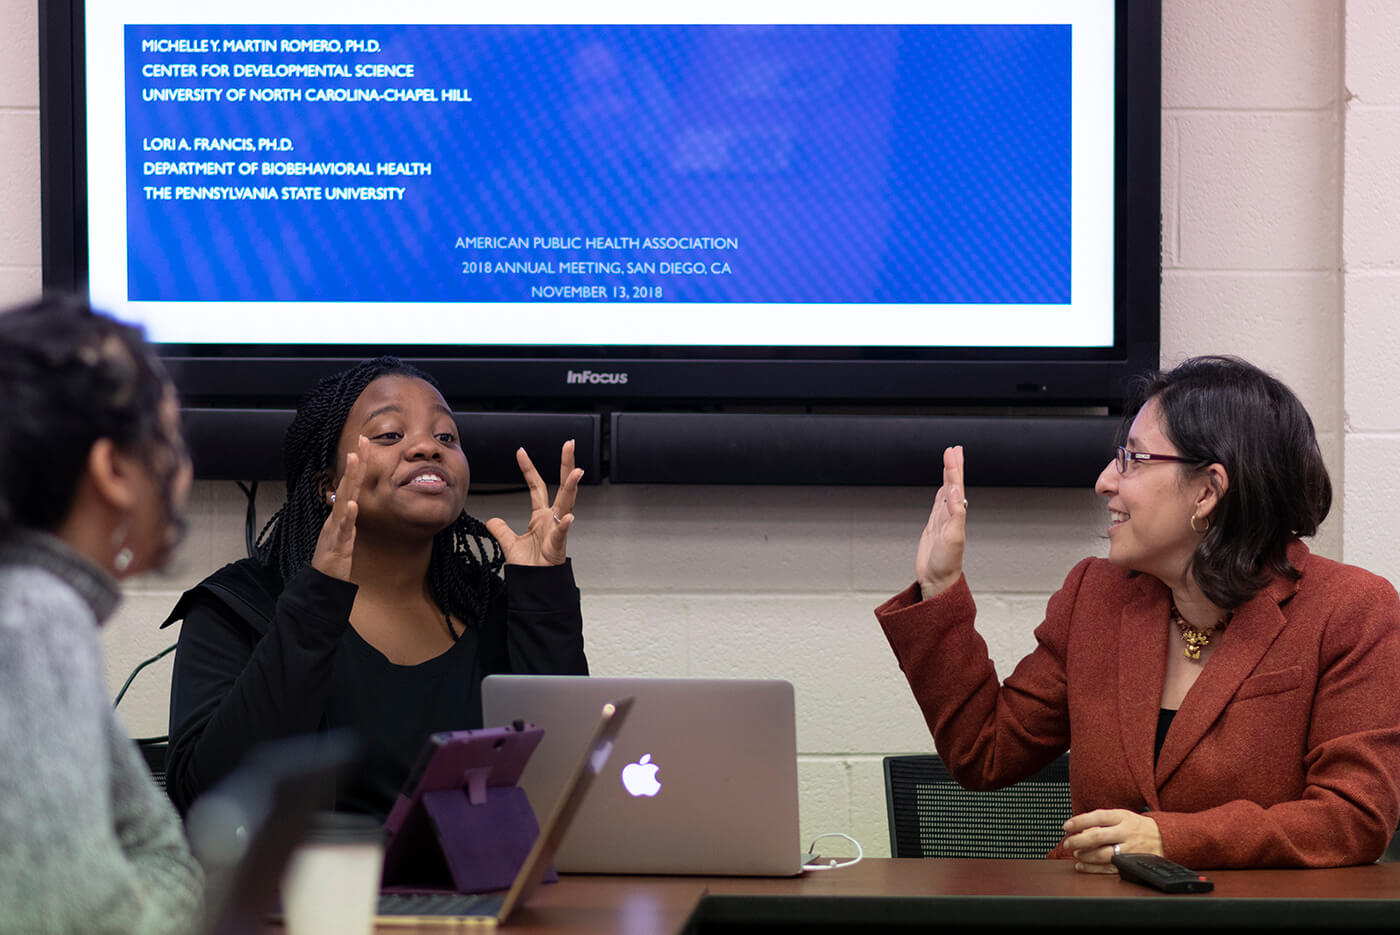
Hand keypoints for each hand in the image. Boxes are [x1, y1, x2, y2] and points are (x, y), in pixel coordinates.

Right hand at [311, 434, 366, 581]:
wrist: (323, 580)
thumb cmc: (334, 556)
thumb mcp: (344, 531)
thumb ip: (347, 515)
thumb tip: (350, 500)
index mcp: (341, 513)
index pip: (352, 484)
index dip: (359, 464)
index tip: (365, 442)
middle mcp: (337, 515)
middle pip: (347, 484)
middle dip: (355, 462)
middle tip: (361, 441)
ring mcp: (336, 527)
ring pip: (344, 499)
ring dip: (349, 479)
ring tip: (355, 460)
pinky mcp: (337, 543)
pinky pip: (342, 528)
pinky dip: (347, 516)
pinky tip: (352, 505)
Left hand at [486, 440, 583, 565]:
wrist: (535, 584)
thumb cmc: (530, 566)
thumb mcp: (509, 543)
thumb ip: (501, 530)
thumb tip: (492, 520)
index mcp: (541, 516)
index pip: (536, 485)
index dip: (528, 468)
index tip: (520, 452)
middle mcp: (552, 518)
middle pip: (561, 486)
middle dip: (566, 464)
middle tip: (570, 445)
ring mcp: (557, 529)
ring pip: (567, 504)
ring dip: (572, 487)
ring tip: (576, 471)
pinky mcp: (557, 545)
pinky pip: (562, 533)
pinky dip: (565, 525)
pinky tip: (568, 517)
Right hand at [915, 445, 967, 599]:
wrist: (938, 581)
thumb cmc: (947, 564)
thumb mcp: (953, 537)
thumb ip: (955, 513)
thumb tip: (954, 490)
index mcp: (957, 514)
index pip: (956, 485)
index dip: (954, 468)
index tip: (953, 452)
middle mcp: (952, 514)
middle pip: (953, 484)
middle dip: (953, 466)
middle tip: (953, 449)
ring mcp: (943, 519)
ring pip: (947, 491)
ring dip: (948, 475)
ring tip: (950, 461)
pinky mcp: (934, 526)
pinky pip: (938, 504)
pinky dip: (941, 491)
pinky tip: (943, 487)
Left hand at [1061, 809, 1163, 873]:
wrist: (1165, 838)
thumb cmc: (1137, 827)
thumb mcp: (1122, 816)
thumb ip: (1102, 820)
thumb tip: (1079, 828)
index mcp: (1123, 817)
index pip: (1098, 817)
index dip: (1079, 821)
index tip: (1066, 826)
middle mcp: (1126, 833)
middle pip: (1097, 837)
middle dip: (1078, 840)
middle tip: (1068, 842)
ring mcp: (1129, 850)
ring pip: (1102, 854)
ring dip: (1084, 855)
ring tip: (1076, 853)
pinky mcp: (1131, 864)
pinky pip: (1109, 868)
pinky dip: (1092, 868)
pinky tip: (1082, 865)